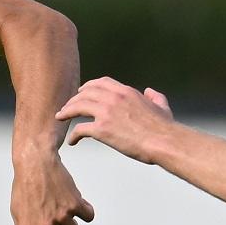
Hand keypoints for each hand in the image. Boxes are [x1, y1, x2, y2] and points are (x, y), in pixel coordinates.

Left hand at [10, 152, 94, 224]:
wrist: (36, 163)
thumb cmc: (25, 186)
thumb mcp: (17, 212)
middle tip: (55, 216)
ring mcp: (61, 216)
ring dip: (72, 224)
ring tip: (65, 210)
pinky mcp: (74, 204)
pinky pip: (88, 217)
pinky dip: (86, 210)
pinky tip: (78, 202)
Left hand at [56, 78, 174, 163]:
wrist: (163, 141)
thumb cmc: (164, 128)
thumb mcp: (162, 106)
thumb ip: (155, 96)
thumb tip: (150, 91)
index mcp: (126, 92)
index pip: (101, 83)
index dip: (88, 86)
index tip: (81, 92)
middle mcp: (113, 98)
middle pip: (85, 92)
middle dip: (74, 98)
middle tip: (67, 107)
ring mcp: (106, 112)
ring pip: (78, 106)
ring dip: (67, 111)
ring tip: (60, 118)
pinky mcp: (102, 130)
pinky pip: (79, 129)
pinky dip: (73, 135)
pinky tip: (72, 141)